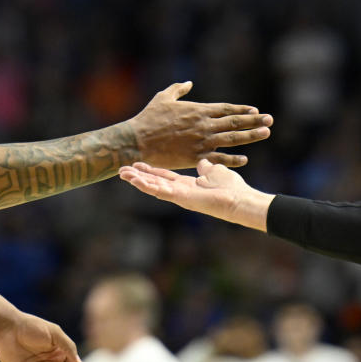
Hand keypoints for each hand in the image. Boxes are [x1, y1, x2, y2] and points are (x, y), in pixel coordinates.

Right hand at [119, 158, 273, 230]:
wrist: (239, 199)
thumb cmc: (231, 187)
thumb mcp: (215, 170)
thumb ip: (206, 167)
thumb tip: (202, 162)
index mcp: (188, 184)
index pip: (165, 176)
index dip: (151, 170)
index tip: (137, 163)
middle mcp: (180, 191)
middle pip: (154, 182)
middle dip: (138, 176)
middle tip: (121, 169)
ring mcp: (179, 196)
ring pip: (153, 187)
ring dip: (137, 181)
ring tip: (122, 174)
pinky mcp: (180, 198)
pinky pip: (160, 191)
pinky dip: (147, 186)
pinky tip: (135, 181)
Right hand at [127, 81, 271, 168]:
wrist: (138, 141)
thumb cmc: (149, 118)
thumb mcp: (163, 98)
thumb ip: (178, 89)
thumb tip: (188, 82)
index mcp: (198, 110)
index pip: (226, 109)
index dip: (242, 109)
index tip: (255, 110)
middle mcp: (204, 125)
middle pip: (235, 123)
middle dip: (254, 121)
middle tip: (270, 120)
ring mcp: (202, 142)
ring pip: (232, 139)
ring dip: (250, 136)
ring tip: (265, 133)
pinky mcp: (196, 157)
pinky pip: (219, 158)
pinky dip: (233, 158)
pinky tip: (245, 159)